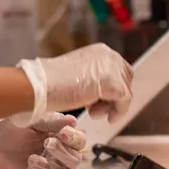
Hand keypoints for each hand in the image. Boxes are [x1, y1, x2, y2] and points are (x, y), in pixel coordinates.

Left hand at [0, 113, 85, 168]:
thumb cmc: (11, 129)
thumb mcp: (29, 120)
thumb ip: (49, 121)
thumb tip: (72, 120)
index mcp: (60, 139)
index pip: (79, 141)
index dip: (75, 138)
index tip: (63, 132)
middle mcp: (59, 158)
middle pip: (75, 160)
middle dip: (63, 152)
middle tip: (47, 143)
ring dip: (50, 168)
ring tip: (32, 159)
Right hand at [14, 43, 132, 126]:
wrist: (41, 85)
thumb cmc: (53, 82)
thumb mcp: (80, 75)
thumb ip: (96, 78)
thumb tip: (109, 92)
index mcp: (100, 51)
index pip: (120, 70)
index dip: (114, 88)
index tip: (101, 101)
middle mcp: (109, 55)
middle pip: (126, 80)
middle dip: (115, 97)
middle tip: (97, 109)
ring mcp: (112, 68)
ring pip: (126, 92)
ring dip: (113, 106)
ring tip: (94, 113)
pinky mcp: (113, 83)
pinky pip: (124, 102)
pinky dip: (117, 112)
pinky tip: (103, 117)